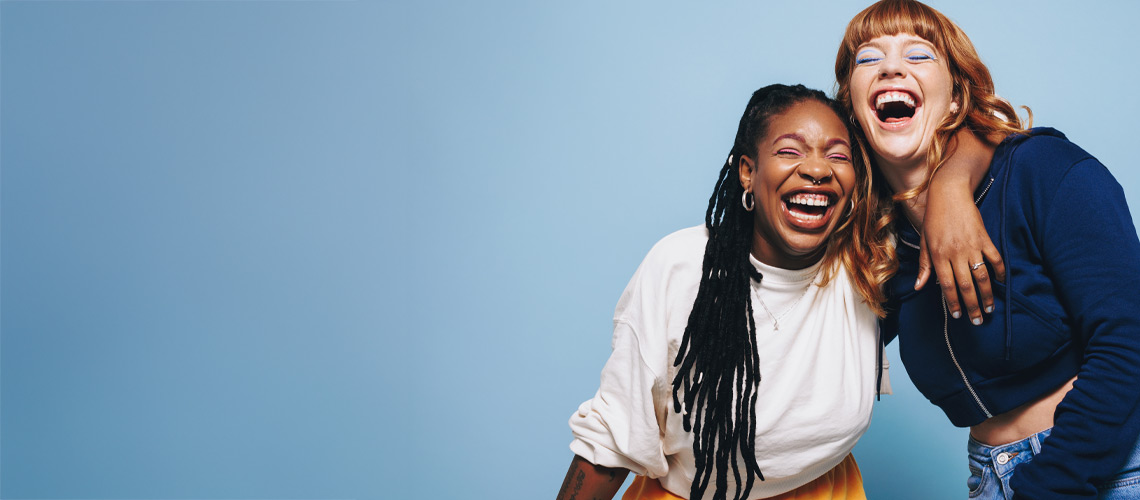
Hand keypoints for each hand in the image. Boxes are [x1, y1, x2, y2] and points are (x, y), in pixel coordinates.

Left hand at [915, 183, 1005, 323]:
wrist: (949, 193)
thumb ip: (924, 265)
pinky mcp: (985, 238)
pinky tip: (1001, 283)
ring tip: (990, 308)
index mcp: (939, 255)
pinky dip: (999, 272)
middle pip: (966, 286)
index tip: (958, 315)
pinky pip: (995, 259)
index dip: (953, 302)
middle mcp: (955, 253)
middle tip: (977, 320)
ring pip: (982, 276)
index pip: (947, 286)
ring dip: (987, 294)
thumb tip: (918, 286)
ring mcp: (972, 246)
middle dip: (972, 305)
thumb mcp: (924, 241)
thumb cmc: (934, 218)